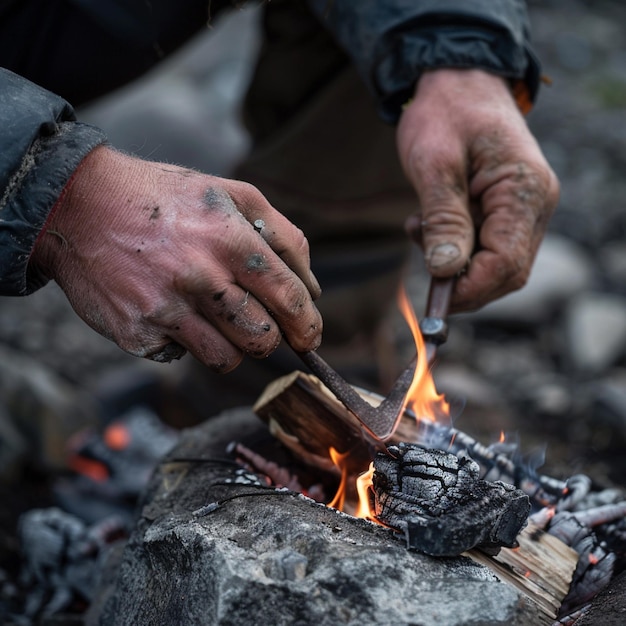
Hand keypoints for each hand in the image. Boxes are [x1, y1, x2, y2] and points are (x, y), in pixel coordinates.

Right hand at [30, 146, 321, 370]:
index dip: (307, 325)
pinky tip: (172, 312)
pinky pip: (183, 357)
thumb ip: (284, 237)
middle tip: (261, 326)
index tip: (308, 337)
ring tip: (215, 317)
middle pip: (263, 338)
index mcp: (230, 239)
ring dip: (231, 345)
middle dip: (270, 338)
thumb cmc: (166, 200)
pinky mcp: (137, 333)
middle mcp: (199, 276)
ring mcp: (165, 308)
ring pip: (227, 359)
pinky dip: (187, 343)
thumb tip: (313, 290)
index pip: (290, 299)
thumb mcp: (231, 194)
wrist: (81, 206)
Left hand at [397, 69, 559, 311]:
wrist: (457, 80)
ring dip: (455, 264)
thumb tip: (445, 270)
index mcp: (525, 191)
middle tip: (422, 266)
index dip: (470, 289)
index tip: (434, 297)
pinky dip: (455, 248)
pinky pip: (486, 246)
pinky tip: (426, 225)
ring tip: (418, 229)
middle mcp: (535, 204)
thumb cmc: (445, 112)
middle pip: (506, 272)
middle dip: (462, 282)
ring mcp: (525, 208)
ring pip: (495, 263)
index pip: (506, 263)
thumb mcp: (435, 163)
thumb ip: (443, 218)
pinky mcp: (507, 209)